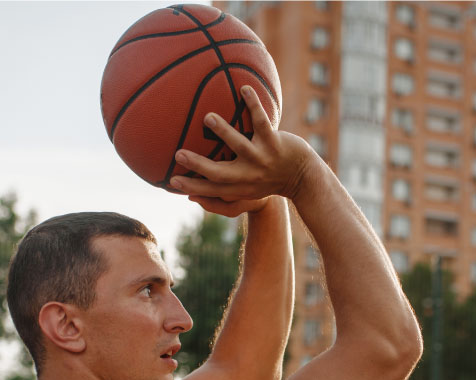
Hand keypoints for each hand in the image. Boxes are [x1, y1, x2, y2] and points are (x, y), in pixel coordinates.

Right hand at [171, 86, 316, 206]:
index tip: (171, 181)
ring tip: (208, 118)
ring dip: (223, 131)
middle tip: (179, 154)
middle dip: (199, 165)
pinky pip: (262, 122)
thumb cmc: (269, 181)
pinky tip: (244, 88)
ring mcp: (261, 159)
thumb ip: (222, 189)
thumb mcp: (247, 190)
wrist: (303, 177)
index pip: (211, 189)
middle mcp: (248, 176)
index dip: (191, 187)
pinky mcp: (275, 143)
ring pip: (239, 145)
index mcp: (239, 187)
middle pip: (219, 173)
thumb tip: (191, 195)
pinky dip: (253, 104)